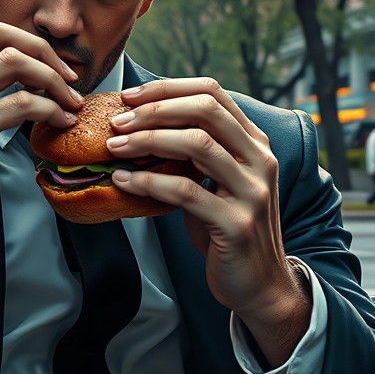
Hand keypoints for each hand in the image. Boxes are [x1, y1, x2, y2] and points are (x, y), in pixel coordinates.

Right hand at [0, 22, 83, 280]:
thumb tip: (24, 79)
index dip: (30, 43)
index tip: (55, 68)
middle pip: (3, 38)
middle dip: (46, 53)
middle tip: (70, 81)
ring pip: (14, 64)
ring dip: (53, 81)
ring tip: (72, 104)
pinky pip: (19, 105)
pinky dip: (49, 110)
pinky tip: (61, 123)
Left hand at [105, 78, 310, 366]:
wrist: (259, 285)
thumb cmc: (228, 228)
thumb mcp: (216, 182)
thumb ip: (196, 152)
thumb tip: (141, 124)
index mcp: (254, 142)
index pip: (213, 92)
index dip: (168, 88)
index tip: (131, 96)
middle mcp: (260, 160)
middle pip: (206, 110)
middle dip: (154, 110)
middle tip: (117, 121)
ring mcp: (252, 190)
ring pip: (197, 145)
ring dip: (147, 141)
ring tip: (115, 146)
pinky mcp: (237, 223)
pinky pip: (186, 192)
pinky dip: (149, 181)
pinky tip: (125, 180)